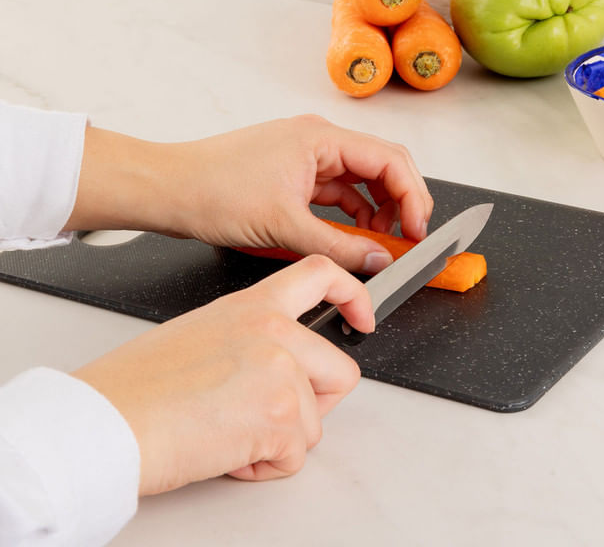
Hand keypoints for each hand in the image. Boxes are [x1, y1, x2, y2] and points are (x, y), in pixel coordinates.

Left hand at [66, 114, 433, 273]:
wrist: (169, 189)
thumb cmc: (213, 191)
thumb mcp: (284, 226)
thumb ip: (340, 247)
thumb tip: (380, 260)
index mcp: (322, 138)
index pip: (390, 159)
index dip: (413, 196)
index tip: (417, 231)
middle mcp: (319, 140)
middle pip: (382, 167)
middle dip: (401, 202)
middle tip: (408, 239)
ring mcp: (307, 156)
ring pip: (361, 181)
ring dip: (377, 211)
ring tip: (380, 245)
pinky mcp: (295, 175)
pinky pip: (337, 193)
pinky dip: (351, 215)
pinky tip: (354, 238)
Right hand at [72, 255, 374, 494]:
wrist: (104, 421)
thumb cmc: (136, 384)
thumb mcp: (203, 333)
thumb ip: (255, 338)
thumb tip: (283, 365)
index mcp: (254, 306)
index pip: (321, 274)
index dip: (353, 294)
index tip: (362, 316)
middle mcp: (275, 330)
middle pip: (340, 370)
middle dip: (313, 404)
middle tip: (266, 414)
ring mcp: (281, 370)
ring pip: (316, 421)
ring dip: (278, 439)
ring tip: (227, 430)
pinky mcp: (279, 413)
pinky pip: (295, 456)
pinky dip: (263, 465)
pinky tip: (225, 449)